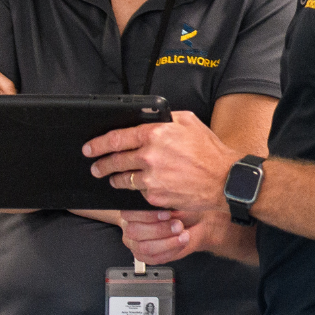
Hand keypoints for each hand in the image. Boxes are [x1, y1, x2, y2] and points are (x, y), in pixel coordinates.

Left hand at [85, 109, 237, 212]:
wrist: (225, 180)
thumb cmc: (210, 151)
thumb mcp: (190, 122)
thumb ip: (166, 117)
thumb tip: (151, 117)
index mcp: (155, 134)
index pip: (117, 138)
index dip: (99, 144)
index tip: (89, 148)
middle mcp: (150, 156)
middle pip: (115, 161)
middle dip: (101, 164)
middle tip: (95, 166)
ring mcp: (152, 179)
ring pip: (123, 179)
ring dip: (114, 179)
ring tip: (112, 178)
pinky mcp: (156, 197)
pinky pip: (138, 193)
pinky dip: (137, 190)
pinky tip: (139, 187)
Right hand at [100, 206, 224, 263]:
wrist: (195, 224)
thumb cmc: (183, 211)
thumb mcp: (175, 202)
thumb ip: (164, 204)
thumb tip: (160, 203)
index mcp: (133, 210)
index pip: (129, 213)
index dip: (148, 215)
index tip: (167, 214)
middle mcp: (131, 226)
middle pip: (135, 231)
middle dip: (160, 230)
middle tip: (178, 226)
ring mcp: (136, 244)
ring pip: (145, 247)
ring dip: (167, 242)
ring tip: (183, 236)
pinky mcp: (145, 257)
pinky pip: (154, 258)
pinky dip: (170, 251)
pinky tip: (180, 243)